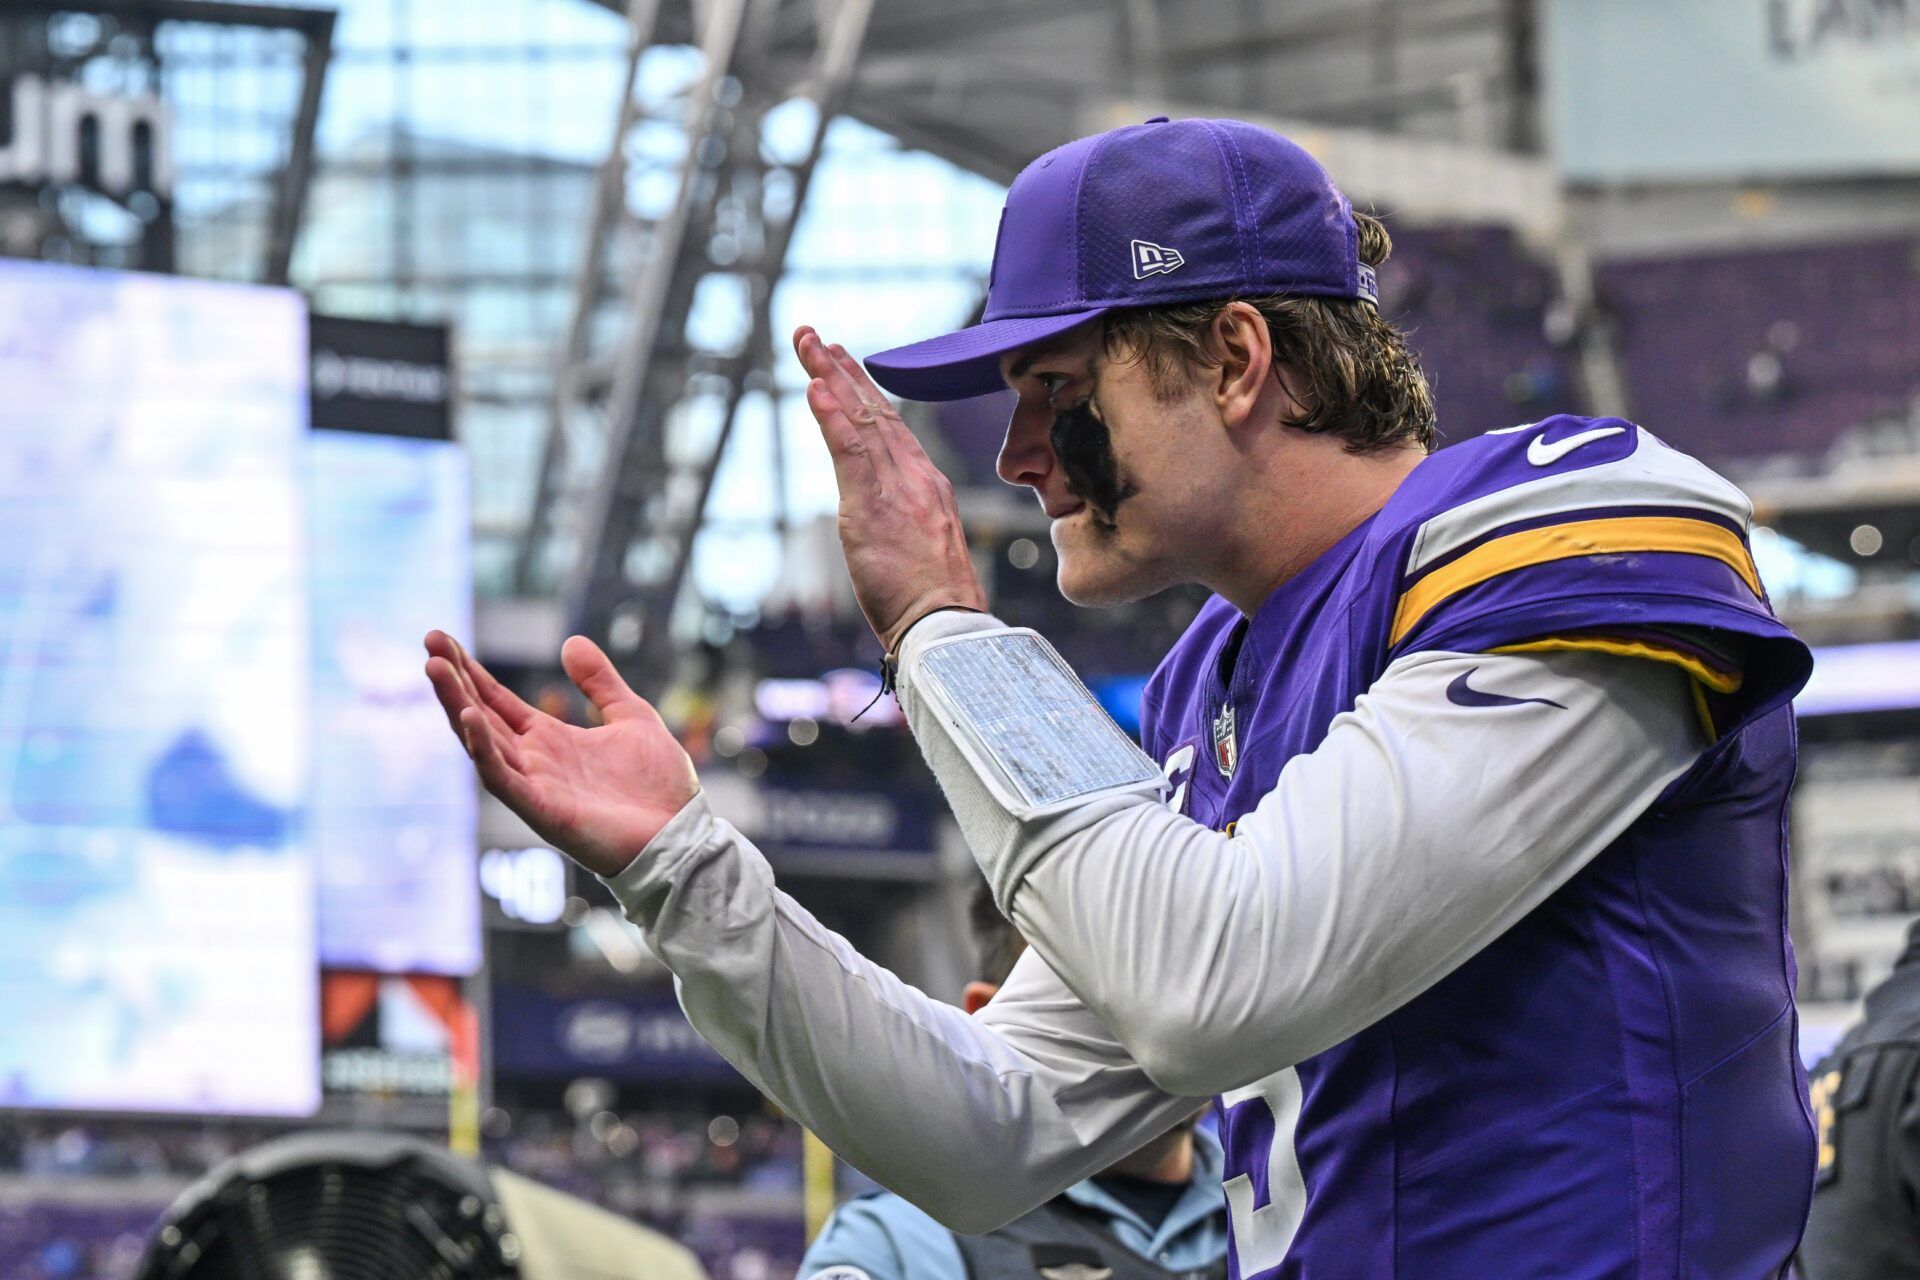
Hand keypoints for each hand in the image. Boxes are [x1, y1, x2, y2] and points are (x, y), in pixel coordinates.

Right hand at [424, 630, 698, 877]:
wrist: (679, 834)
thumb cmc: (658, 785)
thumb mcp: (632, 716)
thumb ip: (600, 682)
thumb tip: (571, 641)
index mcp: (549, 740)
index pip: (497, 701)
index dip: (470, 671)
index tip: (442, 640)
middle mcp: (533, 761)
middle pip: (480, 715)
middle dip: (453, 680)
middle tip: (429, 640)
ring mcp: (533, 786)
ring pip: (481, 742)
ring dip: (456, 706)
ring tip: (434, 669)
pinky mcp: (541, 810)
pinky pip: (502, 778)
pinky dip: (483, 749)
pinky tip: (470, 717)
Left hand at [793, 326, 987, 650]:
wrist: (947, 626)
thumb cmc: (934, 602)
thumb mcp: (923, 549)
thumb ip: (904, 520)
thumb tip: (884, 517)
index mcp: (928, 486)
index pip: (890, 427)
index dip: (863, 391)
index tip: (840, 363)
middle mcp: (916, 476)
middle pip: (874, 411)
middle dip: (841, 370)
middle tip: (812, 336)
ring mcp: (898, 488)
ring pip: (861, 419)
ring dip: (829, 378)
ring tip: (807, 344)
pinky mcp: (874, 507)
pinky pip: (850, 452)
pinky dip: (832, 416)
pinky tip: (814, 388)